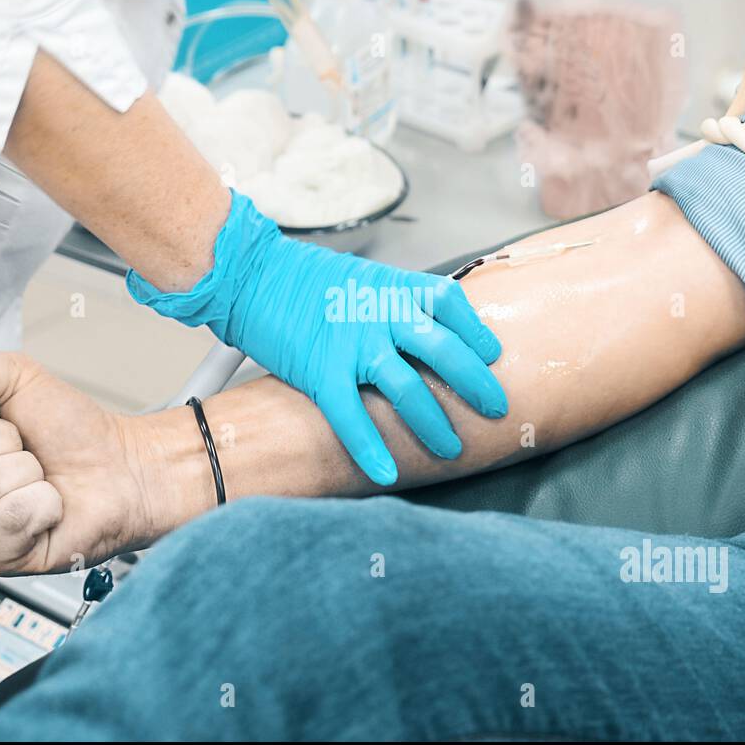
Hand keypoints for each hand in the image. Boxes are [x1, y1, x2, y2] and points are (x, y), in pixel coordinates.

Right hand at [0, 346, 150, 574]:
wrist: (120, 464)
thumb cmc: (69, 428)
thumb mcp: (18, 375)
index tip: (3, 415)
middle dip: (4, 441)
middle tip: (28, 450)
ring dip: (27, 473)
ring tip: (41, 478)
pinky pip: (9, 519)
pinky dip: (43, 505)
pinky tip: (50, 506)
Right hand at [128, 192, 508, 484]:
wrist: (249, 272)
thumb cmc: (299, 279)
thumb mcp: (359, 279)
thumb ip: (390, 303)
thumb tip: (419, 332)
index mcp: (391, 287)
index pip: (450, 304)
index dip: (476, 333)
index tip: (492, 355)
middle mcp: (380, 313)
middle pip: (443, 350)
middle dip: (475, 384)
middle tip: (495, 407)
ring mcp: (351, 342)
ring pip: (407, 387)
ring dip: (434, 422)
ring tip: (452, 448)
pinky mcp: (320, 370)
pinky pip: (351, 415)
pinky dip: (369, 447)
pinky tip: (384, 472)